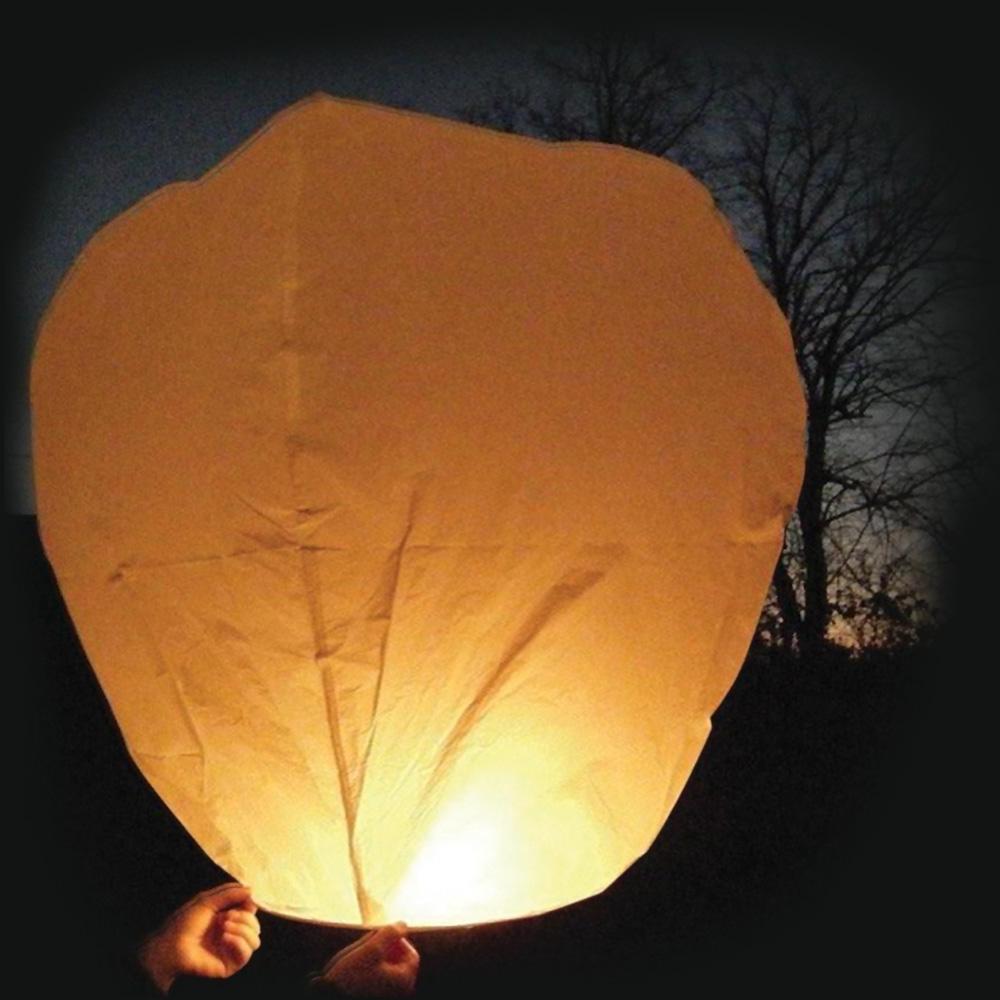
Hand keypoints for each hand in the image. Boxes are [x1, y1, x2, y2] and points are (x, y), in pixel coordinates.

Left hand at [137, 882, 261, 993]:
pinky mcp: (230, 964)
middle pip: (255, 924)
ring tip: (224, 927)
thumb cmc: (184, 924)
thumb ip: (230, 893)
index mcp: (226, 917)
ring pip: (255, 939)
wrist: (171, 948)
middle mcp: (231, 933)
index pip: (250, 910)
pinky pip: (247, 953)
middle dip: (244, 916)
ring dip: (243, 928)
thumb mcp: (207, 900)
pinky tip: (225, 938)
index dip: (250, 904)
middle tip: (226, 916)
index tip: (246, 898)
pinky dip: (239, 942)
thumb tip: (252, 890)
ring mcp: (231, 949)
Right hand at [315, 922, 419, 996]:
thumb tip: (403, 924)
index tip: (380, 936)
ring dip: (375, 959)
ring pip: (387, 970)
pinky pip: (378, 981)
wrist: (329, 999)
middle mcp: (399, 992)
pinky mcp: (374, 997)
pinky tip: (355, 969)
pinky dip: (370, 971)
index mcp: (404, 981)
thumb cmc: (351, 979)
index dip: (397, 940)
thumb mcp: (371, 949)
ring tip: (358, 956)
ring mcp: (386, 996)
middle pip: (399, 962)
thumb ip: (390, 933)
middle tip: (367, 944)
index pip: (411, 953)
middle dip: (385, 949)